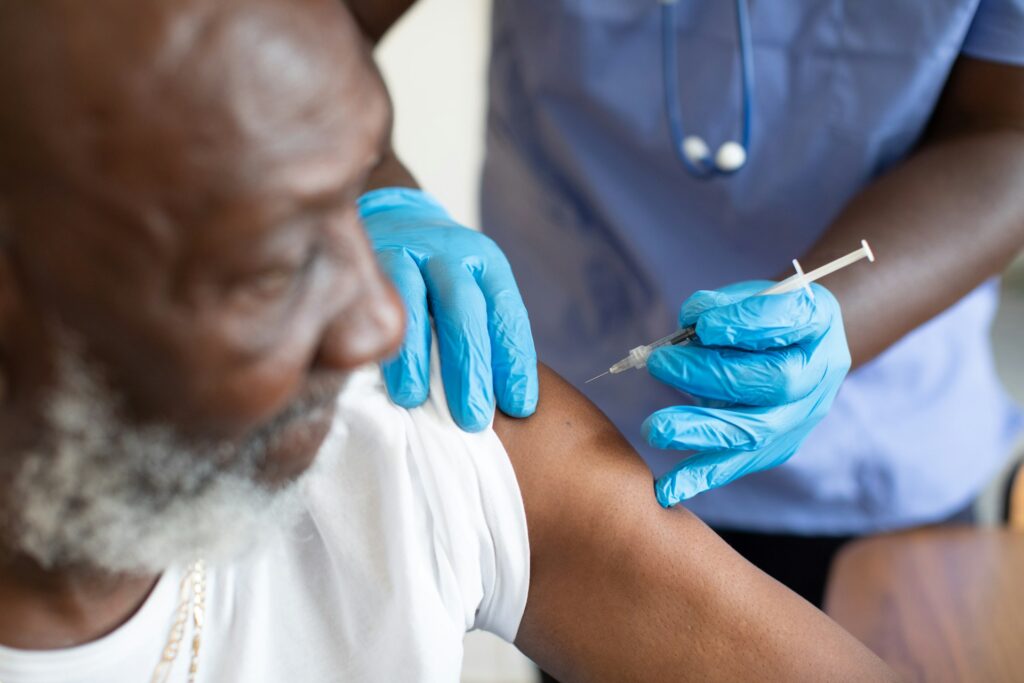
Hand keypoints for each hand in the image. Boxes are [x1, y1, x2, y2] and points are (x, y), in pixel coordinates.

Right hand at [358, 188, 537, 430]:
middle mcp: (450, 253)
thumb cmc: (438, 276)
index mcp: (486, 264)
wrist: (391, 217)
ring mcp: (405, 253)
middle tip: (472, 419)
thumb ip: (483, 336)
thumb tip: (497, 407)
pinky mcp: (366, 259)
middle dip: (469, 368)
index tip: (519, 407)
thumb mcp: (470, 290)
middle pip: (464, 312)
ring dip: (415, 357)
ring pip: (413, 307)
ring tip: (415, 399)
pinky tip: (372, 369)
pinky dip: (375, 339)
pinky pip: (371, 303)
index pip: (507, 315)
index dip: (514, 362)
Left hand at [642, 280, 850, 506]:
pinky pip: (741, 464)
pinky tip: (668, 489)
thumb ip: (721, 305)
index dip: (747, 323)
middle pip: (776, 382)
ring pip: (759, 430)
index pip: (791, 318)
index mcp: (817, 320)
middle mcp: (819, 372)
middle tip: (660, 365)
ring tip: (656, 429)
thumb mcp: (748, 294)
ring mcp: (804, 415)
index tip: (703, 325)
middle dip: (713, 376)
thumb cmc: (765, 314)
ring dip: (702, 430)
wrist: (800, 346)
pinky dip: (701, 476)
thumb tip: (690, 322)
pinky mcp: (781, 446)